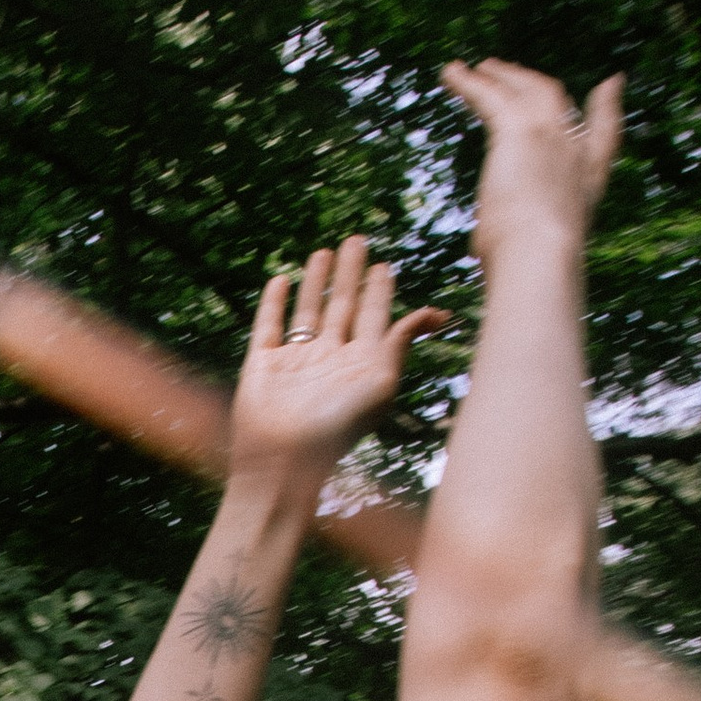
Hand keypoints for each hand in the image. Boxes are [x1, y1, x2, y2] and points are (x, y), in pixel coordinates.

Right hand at [230, 237, 447, 476]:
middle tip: (358, 240)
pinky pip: (269, 326)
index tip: (384, 265)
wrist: (283, 460)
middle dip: (350, 273)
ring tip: (325, 251)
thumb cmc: (336, 427)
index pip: (374, 317)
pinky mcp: (263, 365)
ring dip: (317, 281)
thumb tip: (437, 314)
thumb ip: (403, 340)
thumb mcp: (382, 380)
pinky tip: (281, 280)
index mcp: (361, 364)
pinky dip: (273, 303)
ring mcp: (295, 361)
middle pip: (343, 306)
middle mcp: (329, 360)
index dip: (380, 290)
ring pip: (308, 311)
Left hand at [442, 58, 622, 261]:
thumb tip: (485, 251)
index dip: (607, 107)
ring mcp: (550, 133)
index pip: (603, 134)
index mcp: (589, 177)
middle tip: (511, 71)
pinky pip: (490, 96)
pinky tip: (450, 73)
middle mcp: (574, 148)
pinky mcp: (519, 129)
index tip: (609, 84)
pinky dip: (469, 83)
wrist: (541, 257)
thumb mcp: (532, 250)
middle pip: (556, 101)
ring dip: (500, 76)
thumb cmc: (534, 267)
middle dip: (533, 83)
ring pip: (524, 90)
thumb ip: (515, 238)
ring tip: (477, 68)